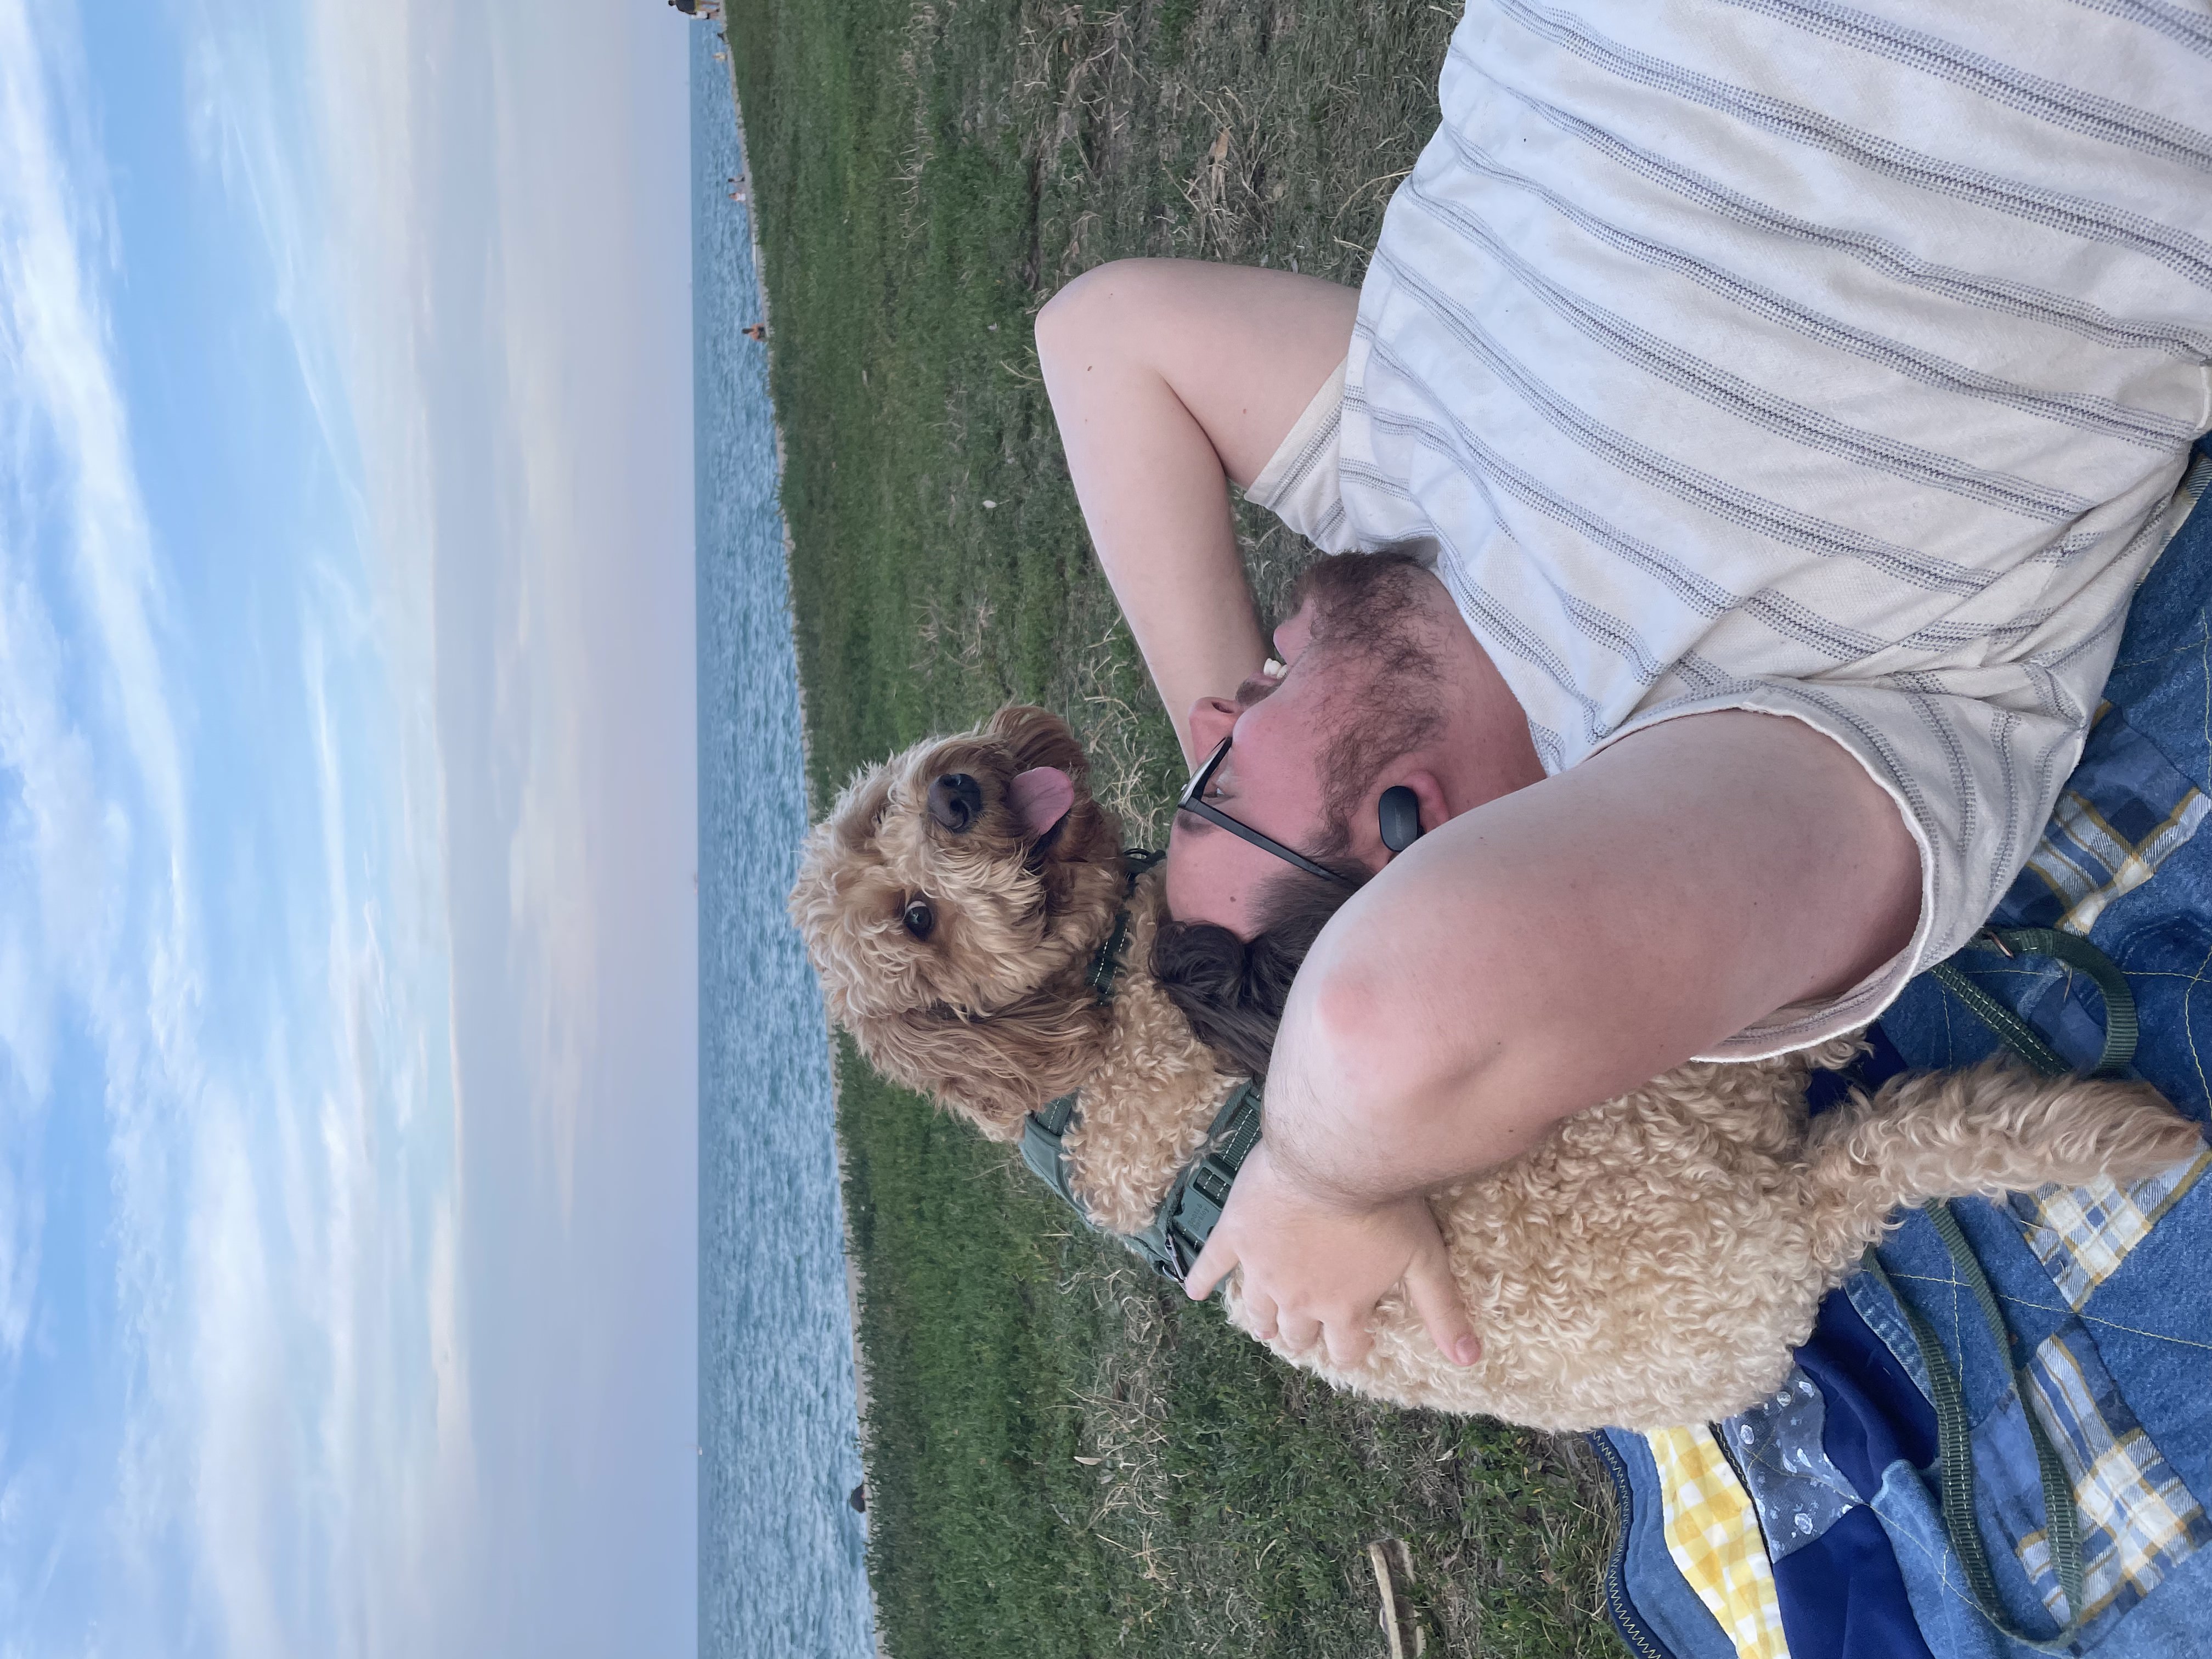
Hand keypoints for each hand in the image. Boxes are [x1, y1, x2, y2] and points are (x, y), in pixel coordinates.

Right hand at [1181, 1139, 1480, 1371]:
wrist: (1333, 1154)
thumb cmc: (1385, 1205)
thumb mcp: (1425, 1259)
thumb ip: (1443, 1311)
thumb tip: (1471, 1361)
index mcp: (1343, 1307)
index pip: (1345, 1349)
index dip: (1352, 1349)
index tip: (1356, 1343)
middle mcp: (1298, 1298)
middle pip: (1297, 1334)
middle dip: (1305, 1336)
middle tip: (1308, 1330)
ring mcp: (1261, 1268)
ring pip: (1257, 1310)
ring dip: (1263, 1320)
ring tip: (1266, 1323)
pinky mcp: (1235, 1236)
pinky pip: (1211, 1264)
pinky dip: (1202, 1280)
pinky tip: (1194, 1291)